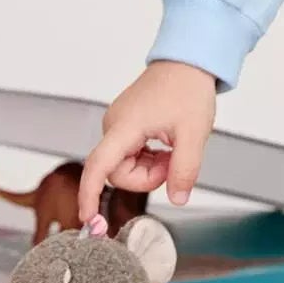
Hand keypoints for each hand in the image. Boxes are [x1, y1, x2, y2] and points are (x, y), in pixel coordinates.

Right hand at [78, 62, 216, 222]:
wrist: (188, 62)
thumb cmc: (188, 88)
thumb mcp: (194, 133)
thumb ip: (185, 169)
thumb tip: (177, 199)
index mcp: (124, 126)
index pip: (98, 167)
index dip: (90, 195)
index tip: (89, 220)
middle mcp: (114, 125)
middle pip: (118, 172)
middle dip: (147, 178)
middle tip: (174, 163)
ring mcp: (118, 125)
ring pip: (126, 165)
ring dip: (151, 168)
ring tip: (173, 148)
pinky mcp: (125, 125)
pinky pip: (131, 155)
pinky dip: (149, 159)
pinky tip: (166, 146)